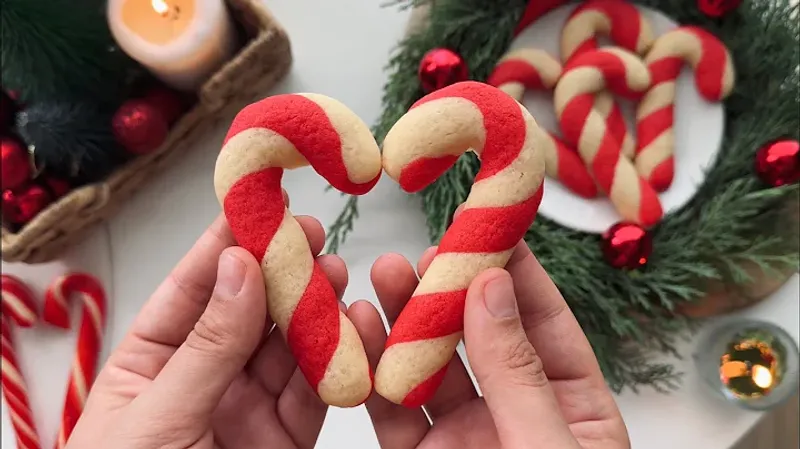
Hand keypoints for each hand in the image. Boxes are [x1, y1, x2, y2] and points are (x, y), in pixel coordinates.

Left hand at [67, 192, 346, 448]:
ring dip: (315, 311)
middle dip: (282, 272)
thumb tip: (237, 267)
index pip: (193, 290)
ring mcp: (246, 408)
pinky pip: (315, 394)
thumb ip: (206, 346)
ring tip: (338, 276)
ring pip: (289, 348)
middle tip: (312, 237)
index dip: (225, 245)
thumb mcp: (157, 418)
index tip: (259, 206)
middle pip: (249, 312)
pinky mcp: (284, 439)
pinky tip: (352, 333)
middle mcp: (203, 379)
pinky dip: (338, 365)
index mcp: (152, 363)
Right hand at [349, 240, 629, 447]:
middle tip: (424, 251)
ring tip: (386, 274)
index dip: (517, 273)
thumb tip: (492, 287)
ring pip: (430, 367)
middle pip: (479, 338)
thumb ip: (516, 372)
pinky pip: (392, 410)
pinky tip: (361, 329)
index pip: (544, 324)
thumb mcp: (548, 446)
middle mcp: (517, 413)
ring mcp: (466, 436)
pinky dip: (372, 371)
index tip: (489, 226)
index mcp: (574, 408)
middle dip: (448, 290)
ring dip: (404, 320)